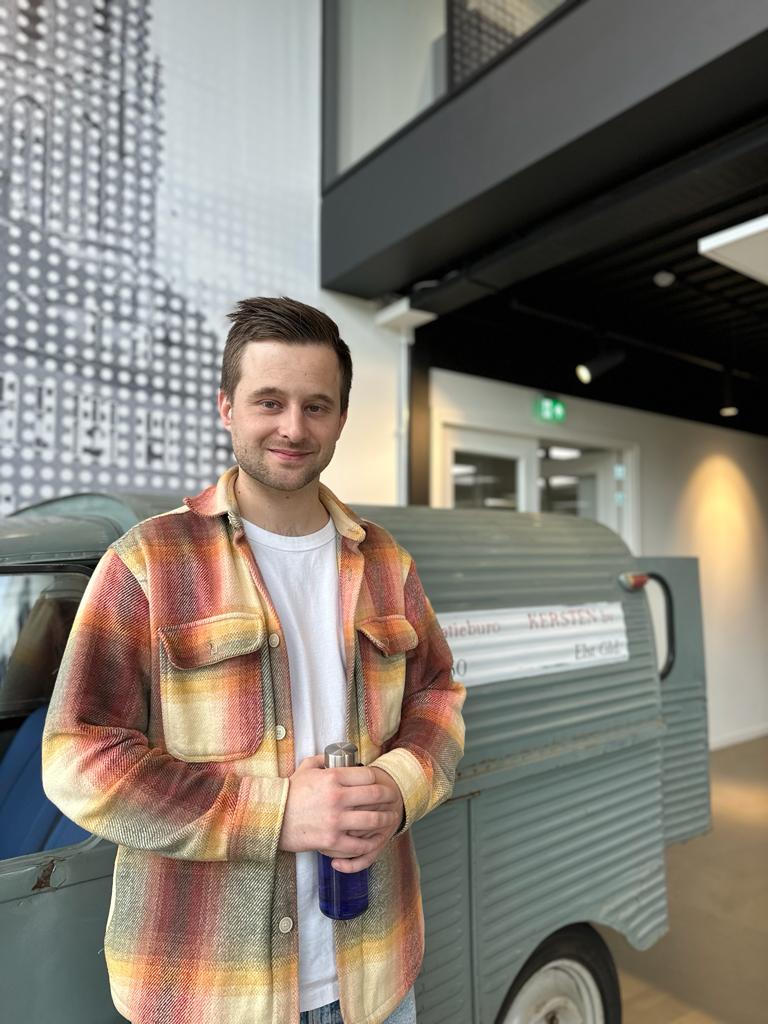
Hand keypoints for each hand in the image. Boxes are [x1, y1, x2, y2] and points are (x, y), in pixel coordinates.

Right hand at [278, 756, 400, 864]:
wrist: (272, 819)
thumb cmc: (289, 793)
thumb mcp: (305, 769)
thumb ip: (321, 760)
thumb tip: (332, 756)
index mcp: (333, 778)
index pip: (367, 776)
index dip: (377, 779)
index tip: (379, 782)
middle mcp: (338, 798)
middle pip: (375, 795)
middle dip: (388, 797)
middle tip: (393, 799)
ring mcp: (336, 820)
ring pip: (373, 820)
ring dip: (385, 820)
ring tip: (390, 819)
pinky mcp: (332, 841)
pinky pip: (359, 844)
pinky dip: (370, 843)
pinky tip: (373, 840)